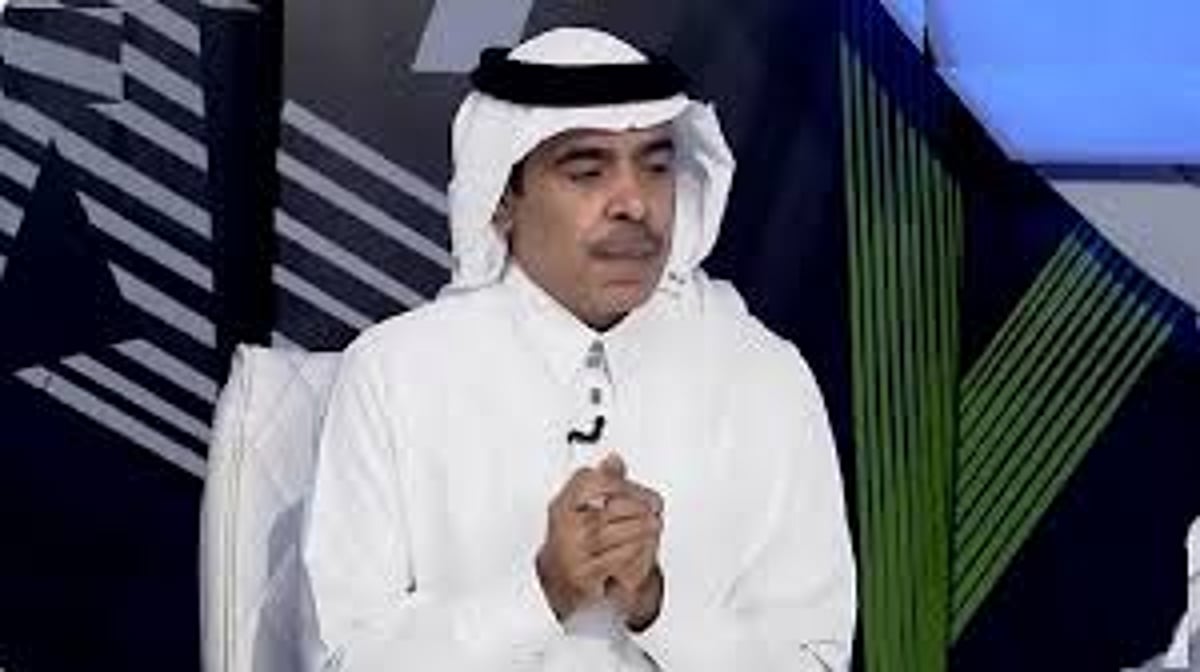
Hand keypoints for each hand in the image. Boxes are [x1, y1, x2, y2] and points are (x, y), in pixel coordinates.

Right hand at [536, 454, 665, 629]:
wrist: (563, 586)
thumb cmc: (578, 543)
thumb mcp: (583, 509)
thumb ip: (602, 483)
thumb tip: (615, 460)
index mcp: (562, 506)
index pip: (590, 481)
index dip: (621, 484)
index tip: (641, 493)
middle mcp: (564, 528)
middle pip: (616, 508)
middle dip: (642, 509)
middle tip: (655, 511)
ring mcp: (574, 553)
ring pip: (624, 533)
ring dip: (645, 531)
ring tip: (651, 529)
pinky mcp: (586, 576)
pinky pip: (624, 558)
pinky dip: (640, 553)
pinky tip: (643, 549)